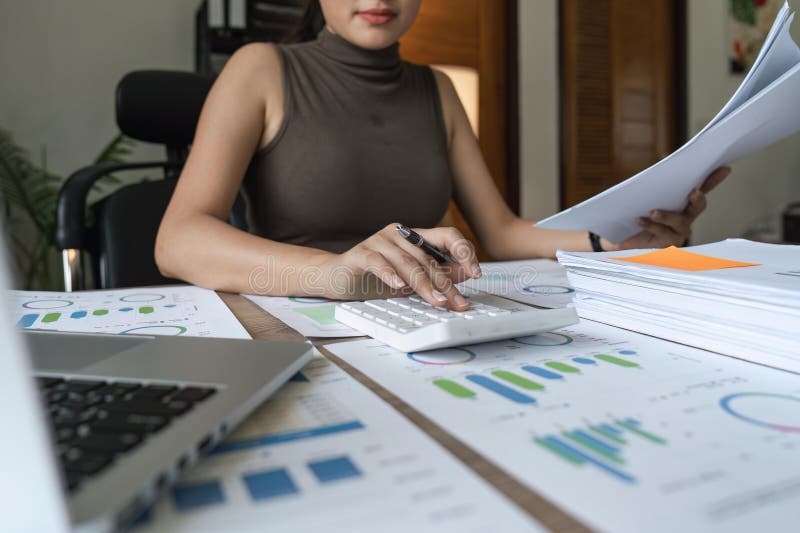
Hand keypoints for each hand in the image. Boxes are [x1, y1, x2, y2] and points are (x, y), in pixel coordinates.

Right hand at [318, 223, 481, 309]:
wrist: (335, 278)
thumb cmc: (374, 277)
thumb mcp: (411, 279)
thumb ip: (437, 273)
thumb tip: (467, 272)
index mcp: (415, 237)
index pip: (447, 236)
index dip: (464, 252)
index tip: (476, 272)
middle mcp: (399, 234)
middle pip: (429, 257)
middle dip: (446, 283)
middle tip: (457, 302)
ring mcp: (379, 241)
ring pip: (408, 262)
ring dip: (424, 285)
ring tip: (436, 301)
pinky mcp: (360, 253)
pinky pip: (378, 262)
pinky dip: (389, 274)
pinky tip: (397, 286)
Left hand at [612, 166, 730, 249]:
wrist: (620, 239)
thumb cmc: (635, 215)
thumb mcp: (641, 198)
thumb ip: (650, 187)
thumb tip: (653, 173)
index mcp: (682, 203)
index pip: (702, 189)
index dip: (714, 179)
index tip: (725, 168)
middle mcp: (685, 218)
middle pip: (697, 207)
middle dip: (698, 199)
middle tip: (694, 192)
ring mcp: (678, 232)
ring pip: (679, 222)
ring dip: (666, 216)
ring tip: (653, 212)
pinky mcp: (667, 244)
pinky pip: (662, 233)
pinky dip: (650, 225)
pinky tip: (640, 220)